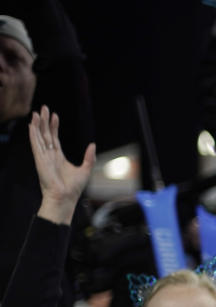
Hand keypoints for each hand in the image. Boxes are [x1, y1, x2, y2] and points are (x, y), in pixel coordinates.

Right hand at [29, 106, 94, 224]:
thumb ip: (89, 157)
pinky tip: (32, 125)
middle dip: (45, 121)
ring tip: (37, 112)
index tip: (55, 115)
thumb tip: (92, 145)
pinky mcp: (40, 160)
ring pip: (39, 137)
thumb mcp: (85, 169)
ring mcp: (44, 157)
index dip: (54, 126)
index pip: (54, 138)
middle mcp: (49, 155)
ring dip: (37, 125)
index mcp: (58, 157)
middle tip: (44, 108)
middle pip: (45, 134)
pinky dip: (33, 135)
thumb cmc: (74, 188)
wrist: (65, 197)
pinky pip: (35, 145)